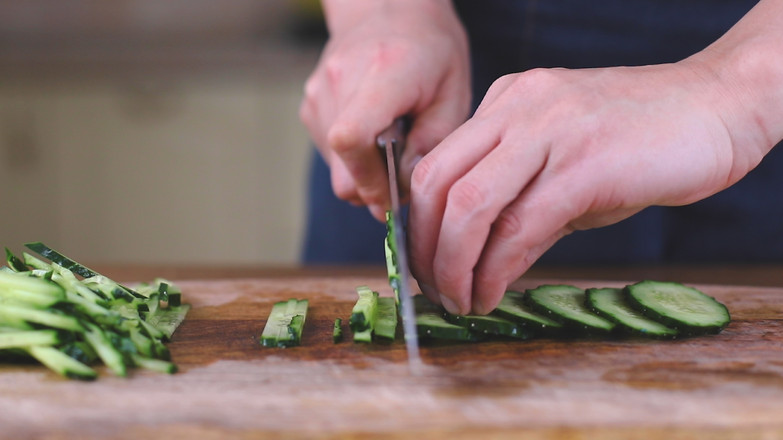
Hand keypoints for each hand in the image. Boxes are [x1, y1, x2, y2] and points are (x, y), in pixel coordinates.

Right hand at [299, 0, 470, 220]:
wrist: (388, 8)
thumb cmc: (430, 50)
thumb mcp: (454, 92)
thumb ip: (432, 143)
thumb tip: (403, 189)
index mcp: (383, 73)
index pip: (350, 138)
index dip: (370, 181)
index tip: (394, 195)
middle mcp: (340, 82)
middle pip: (342, 168)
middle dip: (373, 188)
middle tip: (404, 178)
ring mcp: (318, 94)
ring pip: (336, 168)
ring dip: (366, 172)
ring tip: (394, 144)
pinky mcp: (310, 106)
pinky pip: (331, 154)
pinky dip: (355, 158)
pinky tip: (376, 134)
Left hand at [408, 58, 773, 314]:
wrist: (716, 109)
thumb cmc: (639, 141)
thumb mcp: (563, 165)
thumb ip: (519, 204)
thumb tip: (479, 261)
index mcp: (505, 103)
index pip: (436, 165)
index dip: (419, 223)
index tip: (422, 264)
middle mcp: (517, 108)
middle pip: (438, 184)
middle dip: (424, 249)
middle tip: (432, 291)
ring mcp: (550, 130)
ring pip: (470, 204)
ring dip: (453, 265)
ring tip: (459, 301)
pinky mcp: (585, 164)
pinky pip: (521, 225)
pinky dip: (496, 269)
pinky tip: (491, 294)